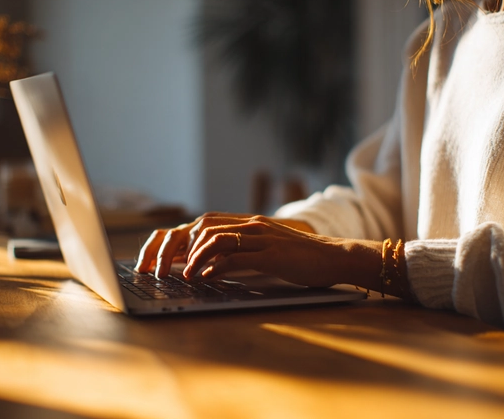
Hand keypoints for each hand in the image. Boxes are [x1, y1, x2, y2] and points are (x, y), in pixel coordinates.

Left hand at [135, 212, 315, 277]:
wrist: (334, 257)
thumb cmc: (302, 258)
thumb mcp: (268, 249)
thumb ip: (244, 251)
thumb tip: (215, 265)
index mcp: (250, 223)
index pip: (207, 224)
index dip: (185, 240)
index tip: (171, 259)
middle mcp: (253, 226)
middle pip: (205, 229)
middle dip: (182, 249)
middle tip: (169, 269)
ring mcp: (262, 238)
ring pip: (216, 241)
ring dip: (195, 259)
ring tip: (185, 276)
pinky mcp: (271, 255)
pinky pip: (236, 258)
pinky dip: (216, 268)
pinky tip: (207, 279)